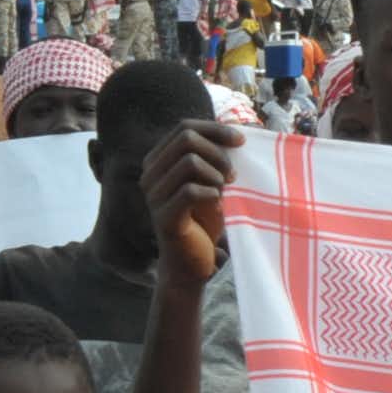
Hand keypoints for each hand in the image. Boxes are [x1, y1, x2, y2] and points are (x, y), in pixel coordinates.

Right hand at [141, 119, 242, 294]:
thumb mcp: (211, 183)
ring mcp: (153, 195)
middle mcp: (149, 174)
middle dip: (218, 152)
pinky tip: (219, 204)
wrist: (192, 264)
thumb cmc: (204, 222)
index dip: (215, 129)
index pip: (184, 127)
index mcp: (158, 161)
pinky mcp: (164, 217)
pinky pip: (190, 191)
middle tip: (233, 176)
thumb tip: (235, 133)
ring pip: (189, 162)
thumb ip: (213, 159)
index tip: (241, 141)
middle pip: (186, 138)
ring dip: (216, 174)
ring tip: (227, 191)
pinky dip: (212, 194)